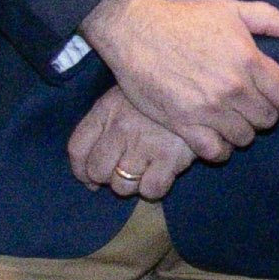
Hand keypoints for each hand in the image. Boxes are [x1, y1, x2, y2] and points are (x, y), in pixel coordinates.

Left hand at [67, 90, 187, 200]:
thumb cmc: (161, 96)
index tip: (89, 179)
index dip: (80, 171)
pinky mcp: (170, 158)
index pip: (77, 149)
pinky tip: (161, 174)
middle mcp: (120, 127)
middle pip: (97, 171)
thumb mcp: (127, 95)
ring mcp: (144, 144)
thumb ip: (104, 125)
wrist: (201, 89)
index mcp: (106, 109)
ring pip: (121, 186)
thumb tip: (89, 175)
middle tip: (123, 172)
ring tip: (144, 170)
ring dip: (131, 185)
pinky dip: (153, 188)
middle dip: (106, 178)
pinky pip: (150, 190)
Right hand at [85, 0, 278, 160]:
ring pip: (244, 138)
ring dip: (242, 132)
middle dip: (263, 115)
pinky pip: (215, 152)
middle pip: (267, 119)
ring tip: (232, 121)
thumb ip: (268, 18)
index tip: (274, 98)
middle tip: (250, 109)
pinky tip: (216, 137)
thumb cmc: (183, 19)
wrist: (134, 30)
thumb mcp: (230, 8)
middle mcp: (232, 87)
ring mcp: (208, 108)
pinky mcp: (184, 123)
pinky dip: (220, 149)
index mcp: (248, 59)